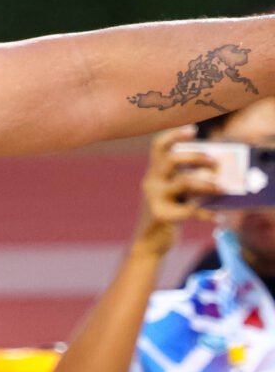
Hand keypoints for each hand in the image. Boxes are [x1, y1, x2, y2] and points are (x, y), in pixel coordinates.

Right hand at [133, 126, 220, 256]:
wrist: (149, 242)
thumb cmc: (167, 212)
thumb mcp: (173, 193)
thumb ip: (185, 180)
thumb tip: (215, 172)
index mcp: (154, 173)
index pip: (158, 146)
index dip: (174, 135)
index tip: (193, 130)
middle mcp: (151, 181)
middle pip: (171, 159)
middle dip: (196, 157)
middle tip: (215, 162)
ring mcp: (154, 198)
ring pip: (182, 182)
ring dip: (207, 183)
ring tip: (222, 188)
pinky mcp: (161, 215)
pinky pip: (188, 209)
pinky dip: (205, 212)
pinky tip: (216, 217)